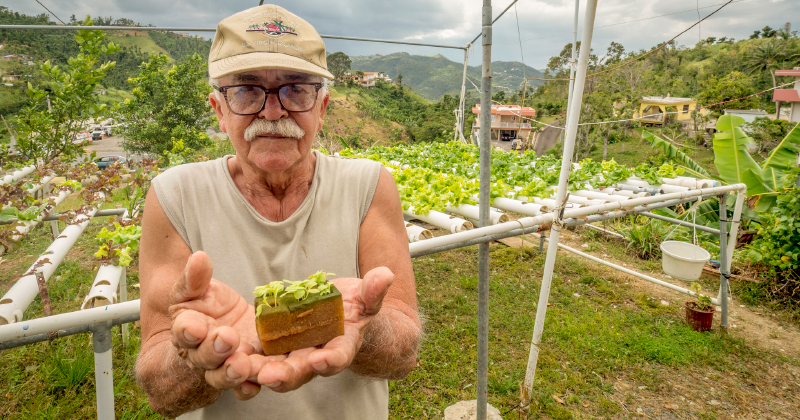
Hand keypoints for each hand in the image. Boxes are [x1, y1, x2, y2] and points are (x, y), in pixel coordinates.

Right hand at [168, 251, 262, 399]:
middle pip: (206, 358)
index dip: (188, 330)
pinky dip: (256, 384)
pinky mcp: (253, 370)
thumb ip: (196, 278)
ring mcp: (228, 365)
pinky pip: (251, 384)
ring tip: (244, 365)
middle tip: (227, 338)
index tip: (195, 325)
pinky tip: (268, 378)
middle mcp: (204, 355)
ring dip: (236, 373)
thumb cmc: (206, 305)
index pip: (184, 332)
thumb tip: (199, 258)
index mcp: (188, 331)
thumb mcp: (198, 288)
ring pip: (228, 375)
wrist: (225, 322)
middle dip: (215, 350)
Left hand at [247, 267, 394, 391]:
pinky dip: (245, 359)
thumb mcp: (366, 297)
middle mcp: (315, 357)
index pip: (338, 357)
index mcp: (341, 347)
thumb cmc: (356, 306)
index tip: (323, 359)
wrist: (340, 313)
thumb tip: (385, 274)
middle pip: (300, 370)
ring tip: (242, 369)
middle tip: (270, 375)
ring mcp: (292, 354)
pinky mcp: (273, 346)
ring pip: (274, 367)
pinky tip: (229, 357)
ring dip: (258, 370)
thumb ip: (373, 290)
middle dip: (286, 374)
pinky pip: (257, 356)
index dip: (332, 360)